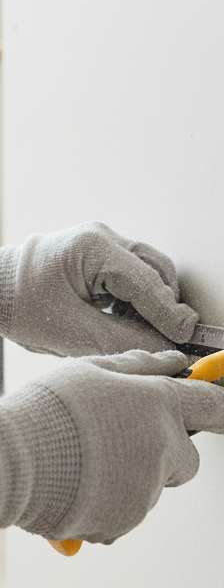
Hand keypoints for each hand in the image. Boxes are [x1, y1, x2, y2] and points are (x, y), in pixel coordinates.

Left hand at [0, 222, 197, 356]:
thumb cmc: (17, 304)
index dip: (168, 312)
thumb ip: (119, 340)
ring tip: (137, 333)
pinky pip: (132, 276)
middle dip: (163, 306)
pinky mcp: (98, 257)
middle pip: (155, 271)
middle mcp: (102, 239)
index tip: (184, 335)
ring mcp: (101, 245)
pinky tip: (125, 322)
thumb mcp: (68, 331)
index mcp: (93, 247)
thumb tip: (160, 348)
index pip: (146, 280)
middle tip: (166, 339)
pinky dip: (137, 300)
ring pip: (148, 273)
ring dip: (150, 304)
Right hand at [1, 349, 222, 544]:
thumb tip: (171, 363)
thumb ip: (139, 366)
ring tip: (86, 461)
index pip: (210, 405)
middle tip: (122, 442)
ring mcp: (148, 486)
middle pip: (187, 459)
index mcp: (158, 403)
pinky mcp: (128, 519)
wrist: (16, 461)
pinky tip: (80, 482)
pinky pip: (127, 512)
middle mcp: (162, 445)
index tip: (216, 410)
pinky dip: (108, 503)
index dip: (215, 408)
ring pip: (152, 486)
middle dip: (165, 454)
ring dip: (128, 478)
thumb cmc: (47, 412)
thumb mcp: (91, 370)